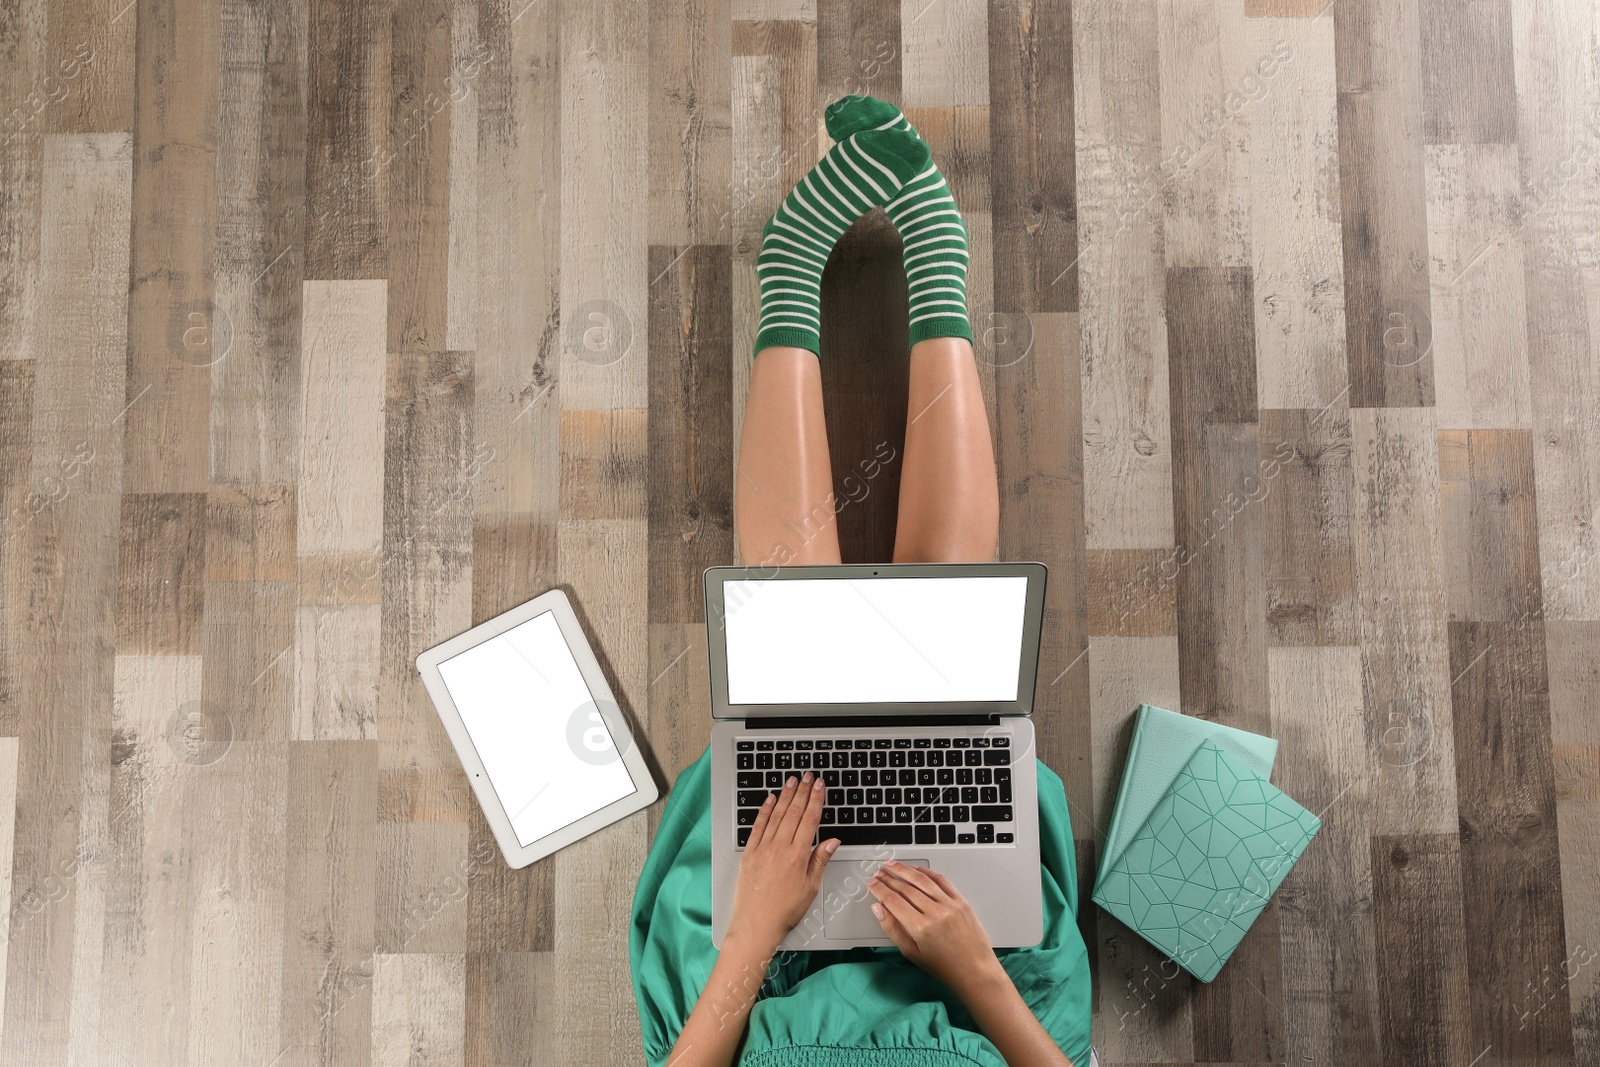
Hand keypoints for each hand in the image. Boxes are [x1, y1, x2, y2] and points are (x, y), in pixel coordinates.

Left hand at [725, 772, 839, 953]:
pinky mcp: (749, 852)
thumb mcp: (811, 887)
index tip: (820, 786)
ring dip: (786, 796)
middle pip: (794, 812)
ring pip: (777, 815)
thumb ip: (820, 860)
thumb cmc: (784, 910)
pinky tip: (770, 799)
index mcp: (798, 855)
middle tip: (809, 776)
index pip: (810, 819)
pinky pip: (758, 826)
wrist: (756, 924)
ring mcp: (763, 848)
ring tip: (792, 781)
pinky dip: (765, 811)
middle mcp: (780, 848)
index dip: (816, 800)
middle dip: (803, 792)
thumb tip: (832, 840)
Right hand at [867, 859, 1003, 993]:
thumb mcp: (912, 953)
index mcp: (921, 928)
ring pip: (922, 880)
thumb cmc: (944, 966)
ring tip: (892, 865)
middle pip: (906, 888)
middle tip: (878, 872)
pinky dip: (926, 872)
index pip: (893, 900)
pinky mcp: (961, 901)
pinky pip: (941, 880)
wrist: (975, 970)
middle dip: (889, 878)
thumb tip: (878, 908)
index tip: (871, 883)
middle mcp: (935, 912)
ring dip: (904, 870)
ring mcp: (950, 904)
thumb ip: (892, 928)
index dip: (879, 889)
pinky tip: (916, 869)